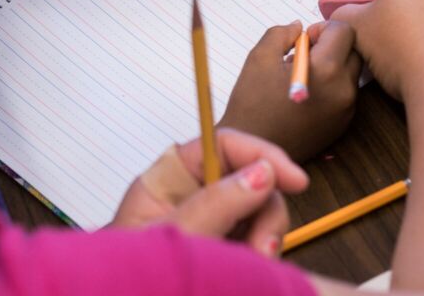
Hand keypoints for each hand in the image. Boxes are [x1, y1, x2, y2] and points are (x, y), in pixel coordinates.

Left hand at [110, 129, 307, 256]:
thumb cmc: (129, 279)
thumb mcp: (175, 240)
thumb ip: (215, 206)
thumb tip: (261, 173)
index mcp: (166, 181)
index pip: (220, 145)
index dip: (260, 152)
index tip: (294, 178)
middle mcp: (189, 196)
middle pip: (249, 179)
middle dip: (266, 211)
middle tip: (263, 248)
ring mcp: (206, 223)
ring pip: (258, 213)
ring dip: (264, 239)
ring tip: (252, 265)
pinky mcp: (220, 249)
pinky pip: (254, 241)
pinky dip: (259, 256)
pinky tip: (250, 271)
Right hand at [219, 21, 361, 160]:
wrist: (254, 149)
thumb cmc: (252, 103)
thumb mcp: (259, 58)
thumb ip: (281, 33)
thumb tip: (299, 27)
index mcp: (326, 70)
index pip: (344, 31)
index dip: (322, 29)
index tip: (303, 41)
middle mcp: (344, 90)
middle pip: (353, 51)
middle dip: (331, 46)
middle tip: (303, 57)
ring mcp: (346, 110)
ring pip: (350, 73)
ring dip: (332, 67)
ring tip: (303, 77)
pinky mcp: (343, 125)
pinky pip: (345, 95)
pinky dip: (332, 87)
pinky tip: (307, 96)